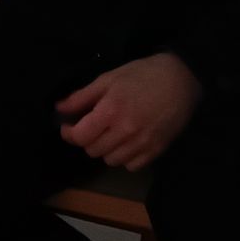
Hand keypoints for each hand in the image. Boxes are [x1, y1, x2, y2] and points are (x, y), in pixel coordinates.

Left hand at [56, 53, 202, 170]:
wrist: (181, 79)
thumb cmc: (141, 75)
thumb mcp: (108, 78)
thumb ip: (82, 96)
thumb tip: (59, 109)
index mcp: (110, 111)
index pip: (80, 137)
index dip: (69, 134)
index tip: (68, 127)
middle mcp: (125, 131)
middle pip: (93, 150)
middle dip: (87, 140)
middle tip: (91, 127)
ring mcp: (142, 143)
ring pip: (111, 161)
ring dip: (105, 150)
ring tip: (110, 134)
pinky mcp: (157, 150)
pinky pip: (131, 166)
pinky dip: (125, 157)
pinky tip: (127, 142)